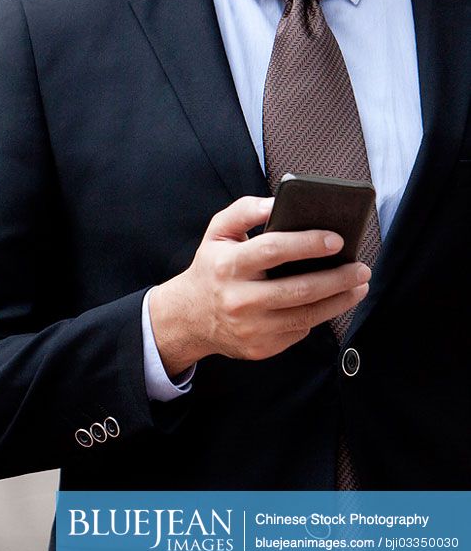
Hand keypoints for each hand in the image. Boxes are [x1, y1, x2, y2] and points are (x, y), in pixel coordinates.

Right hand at [148, 195, 369, 376]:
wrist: (188, 317)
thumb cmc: (212, 268)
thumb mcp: (217, 232)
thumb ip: (245, 210)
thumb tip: (279, 202)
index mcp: (228, 265)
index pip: (273, 250)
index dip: (308, 243)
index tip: (337, 239)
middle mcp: (239, 299)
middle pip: (298, 289)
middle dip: (337, 278)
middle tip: (362, 268)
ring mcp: (251, 328)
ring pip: (306, 315)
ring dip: (339, 301)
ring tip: (359, 286)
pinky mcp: (261, 348)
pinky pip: (298, 331)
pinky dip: (318, 316)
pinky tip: (330, 302)